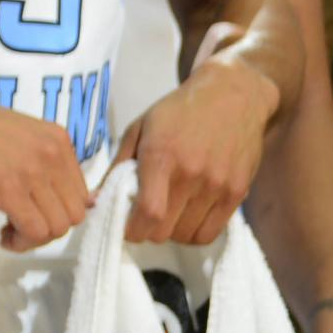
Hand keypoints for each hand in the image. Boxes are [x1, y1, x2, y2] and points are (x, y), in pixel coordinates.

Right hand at [0, 102, 91, 252]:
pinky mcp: (8, 189)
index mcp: (58, 140)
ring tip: (11, 230)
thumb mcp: (23, 138)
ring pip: (57, 227)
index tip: (34, 211)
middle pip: (74, 215)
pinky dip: (21, 243)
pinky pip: (33, 231)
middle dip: (50, 228)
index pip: (81, 195)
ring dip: (34, 238)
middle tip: (22, 225)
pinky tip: (4, 237)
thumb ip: (46, 162)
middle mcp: (52, 154)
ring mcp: (32, 171)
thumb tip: (65, 200)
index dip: (59, 211)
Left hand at [111, 55, 274, 245]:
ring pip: (186, 235)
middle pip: (165, 230)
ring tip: (166, 214)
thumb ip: (117, 166)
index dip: (132, 229)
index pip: (149, 212)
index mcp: (162, 155)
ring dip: (171, 232)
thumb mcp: (139, 129)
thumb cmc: (178, 111)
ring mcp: (218, 185)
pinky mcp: (237, 193)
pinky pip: (211, 232)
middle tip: (143, 218)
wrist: (231, 96)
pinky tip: (186, 217)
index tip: (125, 226)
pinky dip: (193, 233)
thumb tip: (95, 200)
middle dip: (147, 231)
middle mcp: (192, 174)